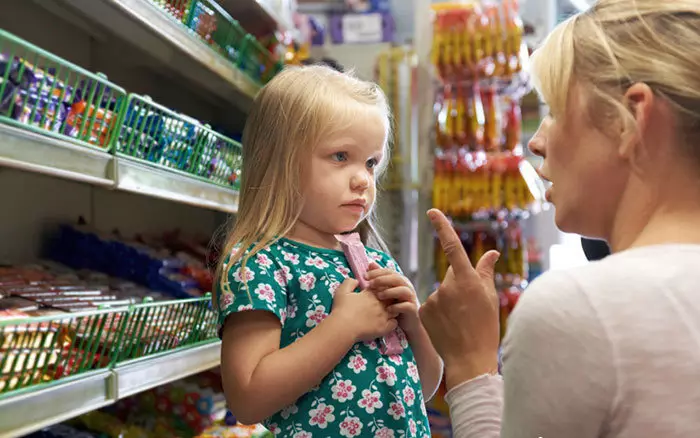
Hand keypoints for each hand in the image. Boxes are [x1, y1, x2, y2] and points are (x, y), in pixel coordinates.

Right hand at [332, 278, 397, 342]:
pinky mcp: (384, 327)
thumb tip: (356, 280)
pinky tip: (387, 322)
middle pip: (391, 297)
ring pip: (395, 309)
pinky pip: (395, 323)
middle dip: (389, 298)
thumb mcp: (342, 291)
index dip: (381, 289)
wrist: (343, 327)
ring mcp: (383, 315)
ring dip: (392, 309)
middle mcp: (379, 303)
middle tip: (382, 303)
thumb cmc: (341, 309)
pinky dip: (392, 322)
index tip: (376, 293)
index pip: (382, 287)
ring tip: (386, 313)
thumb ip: (349, 282)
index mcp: (371, 294)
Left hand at [366, 263, 420, 332]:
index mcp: (399, 280)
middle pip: (396, 278)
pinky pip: (407, 306)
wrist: (405, 323)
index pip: (389, 271)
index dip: (377, 272)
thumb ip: (379, 278)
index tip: (365, 276)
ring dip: (390, 292)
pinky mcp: (412, 309)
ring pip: (403, 290)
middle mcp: (406, 287)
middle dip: (382, 280)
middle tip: (370, 284)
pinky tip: (388, 310)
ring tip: (379, 296)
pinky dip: (397, 307)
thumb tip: (370, 264)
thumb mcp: (385, 290)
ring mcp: (410, 297)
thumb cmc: (393, 305)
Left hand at [419, 209, 500, 389]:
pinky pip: (432, 305)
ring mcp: (434, 299)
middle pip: (452, 276)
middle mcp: (448, 286)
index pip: (453, 247)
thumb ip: (486, 272)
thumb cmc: (485, 328)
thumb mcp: (490, 298)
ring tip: (460, 321)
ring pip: (442, 292)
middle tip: (470, 308)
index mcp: (467, 280)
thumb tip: (493, 252)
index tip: (432, 212)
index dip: (442, 227)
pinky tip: (448, 327)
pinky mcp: (423, 311)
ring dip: (449, 302)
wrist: (469, 359)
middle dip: (459, 286)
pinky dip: (439, 313)